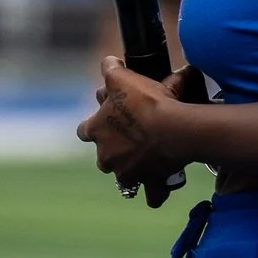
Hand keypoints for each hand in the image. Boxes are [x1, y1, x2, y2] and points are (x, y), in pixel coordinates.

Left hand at [77, 59, 207, 207]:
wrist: (173, 129)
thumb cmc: (146, 102)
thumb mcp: (123, 77)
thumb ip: (110, 68)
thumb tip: (108, 62)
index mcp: (96, 130)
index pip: (84, 130)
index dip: (95, 125)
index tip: (106, 121)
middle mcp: (106, 156)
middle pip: (105, 157)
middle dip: (115, 151)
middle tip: (133, 139)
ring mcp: (126, 173)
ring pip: (125, 178)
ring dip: (133, 171)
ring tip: (149, 160)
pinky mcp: (148, 183)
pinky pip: (152, 195)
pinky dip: (156, 192)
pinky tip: (162, 184)